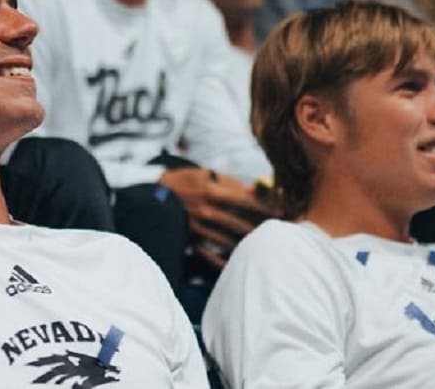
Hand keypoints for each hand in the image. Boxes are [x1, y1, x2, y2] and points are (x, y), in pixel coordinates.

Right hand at [159, 167, 277, 268]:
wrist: (153, 193)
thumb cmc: (183, 180)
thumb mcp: (204, 174)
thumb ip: (228, 182)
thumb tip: (253, 189)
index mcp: (212, 190)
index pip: (246, 201)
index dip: (265, 208)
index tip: (281, 212)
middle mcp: (207, 209)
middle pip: (241, 223)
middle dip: (260, 229)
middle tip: (277, 234)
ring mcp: (199, 225)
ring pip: (229, 240)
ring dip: (247, 244)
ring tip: (262, 248)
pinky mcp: (191, 237)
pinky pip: (211, 252)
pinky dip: (225, 258)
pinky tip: (238, 260)